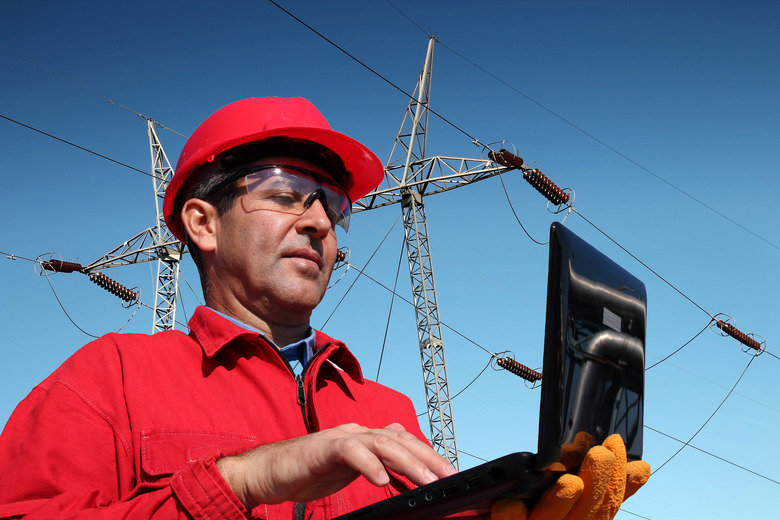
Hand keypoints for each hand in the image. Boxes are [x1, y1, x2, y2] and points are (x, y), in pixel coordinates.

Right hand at [216, 422, 456, 508]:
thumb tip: (403, 482)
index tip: (450, 473)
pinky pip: (350, 452)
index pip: (405, 441)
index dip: (429, 455)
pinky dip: (369, 465)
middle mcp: (358, 433)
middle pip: (401, 439)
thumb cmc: (309, 473)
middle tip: (448, 477)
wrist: (270, 472)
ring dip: (407, 461)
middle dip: (428, 457)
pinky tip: (382, 481)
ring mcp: (342, 437)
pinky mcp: (324, 448)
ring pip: (382, 442)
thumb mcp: (351, 472)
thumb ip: (375, 470)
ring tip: (425, 480)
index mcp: (367, 438)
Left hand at [491, 434, 650, 519]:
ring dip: (561, 502)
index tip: (616, 443)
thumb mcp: (582, 501)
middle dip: (595, 482)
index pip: (608, 502)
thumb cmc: (546, 512)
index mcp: (584, 518)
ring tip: (570, 482)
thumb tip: (641, 467)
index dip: (617, 476)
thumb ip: (605, 487)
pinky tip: (510, 504)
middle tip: (600, 453)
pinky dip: (511, 516)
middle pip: (586, 512)